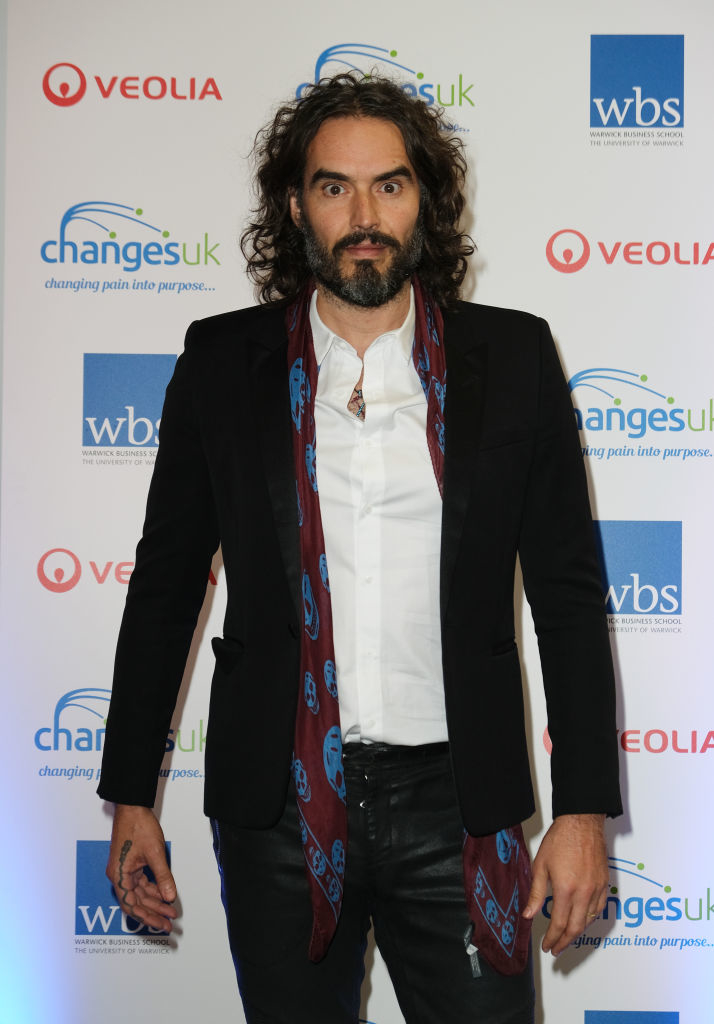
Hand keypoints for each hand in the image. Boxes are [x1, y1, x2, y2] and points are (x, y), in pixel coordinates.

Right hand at [106, 804, 178, 931]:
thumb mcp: (155, 853)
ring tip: (171, 911)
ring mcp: (124, 870)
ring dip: (155, 902)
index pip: (131, 905)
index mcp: (118, 875)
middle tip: (170, 922)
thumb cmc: (139, 826)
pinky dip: (153, 889)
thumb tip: (170, 897)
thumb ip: (163, 876)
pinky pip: (141, 882)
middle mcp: (119, 875)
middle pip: (136, 901)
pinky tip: (165, 895)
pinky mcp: (131, 864)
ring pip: (140, 893)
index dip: (147, 917)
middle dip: (154, 912)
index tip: (161, 924)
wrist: (132, 807)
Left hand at [522, 813, 607, 955]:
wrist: (582, 822)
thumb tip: (529, 915)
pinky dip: (590, 919)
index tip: (547, 946)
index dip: (552, 938)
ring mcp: (597, 889)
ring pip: (589, 921)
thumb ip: (536, 893)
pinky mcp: (605, 883)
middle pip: (575, 928)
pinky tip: (582, 920)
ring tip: (566, 937)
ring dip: (577, 932)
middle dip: (564, 942)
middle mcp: (584, 893)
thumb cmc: (560, 839)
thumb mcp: (541, 865)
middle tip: (555, 949)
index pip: (559, 924)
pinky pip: (599, 908)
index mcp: (566, 889)